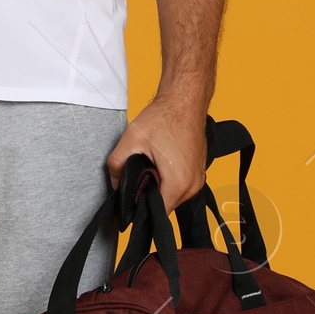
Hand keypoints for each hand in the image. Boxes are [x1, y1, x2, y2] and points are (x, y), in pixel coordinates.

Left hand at [106, 92, 207, 211]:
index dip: (141, 207)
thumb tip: (115, 182)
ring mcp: (199, 178)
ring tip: (152, 165)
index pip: (158, 212)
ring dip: (160, 186)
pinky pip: (181, 185)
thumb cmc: (165, 117)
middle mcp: (193, 185)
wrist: (185, 100)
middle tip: (141, 173)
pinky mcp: (199, 171)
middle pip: (165, 205)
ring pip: (173, 196)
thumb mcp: (132, 140)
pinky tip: (162, 161)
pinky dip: (169, 179)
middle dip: (149, 194)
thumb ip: (116, 164)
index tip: (132, 197)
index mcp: (178, 182)